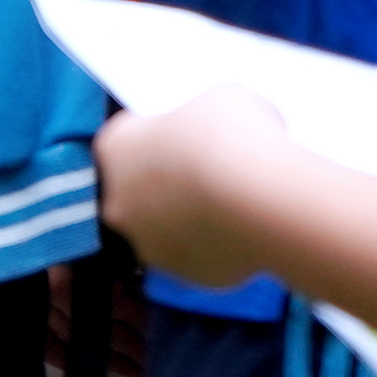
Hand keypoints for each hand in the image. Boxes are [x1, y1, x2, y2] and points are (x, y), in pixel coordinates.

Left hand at [95, 86, 303, 291]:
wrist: (261, 198)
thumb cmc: (231, 134)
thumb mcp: (220, 99)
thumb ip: (203, 116)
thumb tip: (217, 127)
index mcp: (114, 148)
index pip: (126, 139)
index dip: (157, 135)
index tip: (185, 135)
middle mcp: (119, 202)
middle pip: (139, 190)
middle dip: (167, 184)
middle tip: (209, 171)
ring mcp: (151, 245)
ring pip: (167, 230)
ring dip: (191, 220)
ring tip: (235, 203)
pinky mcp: (187, 277)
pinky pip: (200, 257)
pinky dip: (218, 248)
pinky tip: (247, 230)